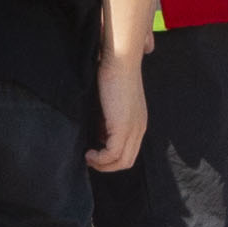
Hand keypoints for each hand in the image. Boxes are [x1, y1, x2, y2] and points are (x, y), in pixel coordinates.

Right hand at [89, 46, 147, 174]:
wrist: (120, 60)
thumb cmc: (113, 74)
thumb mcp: (111, 103)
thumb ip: (107, 120)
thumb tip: (99, 135)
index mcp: (138, 122)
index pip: (129, 151)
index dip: (111, 157)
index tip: (95, 151)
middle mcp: (139, 129)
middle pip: (127, 161)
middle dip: (107, 165)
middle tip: (90, 159)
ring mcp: (133, 129)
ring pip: (122, 161)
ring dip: (102, 164)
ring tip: (88, 157)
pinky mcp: (123, 127)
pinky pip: (112, 154)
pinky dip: (100, 158)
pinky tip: (89, 152)